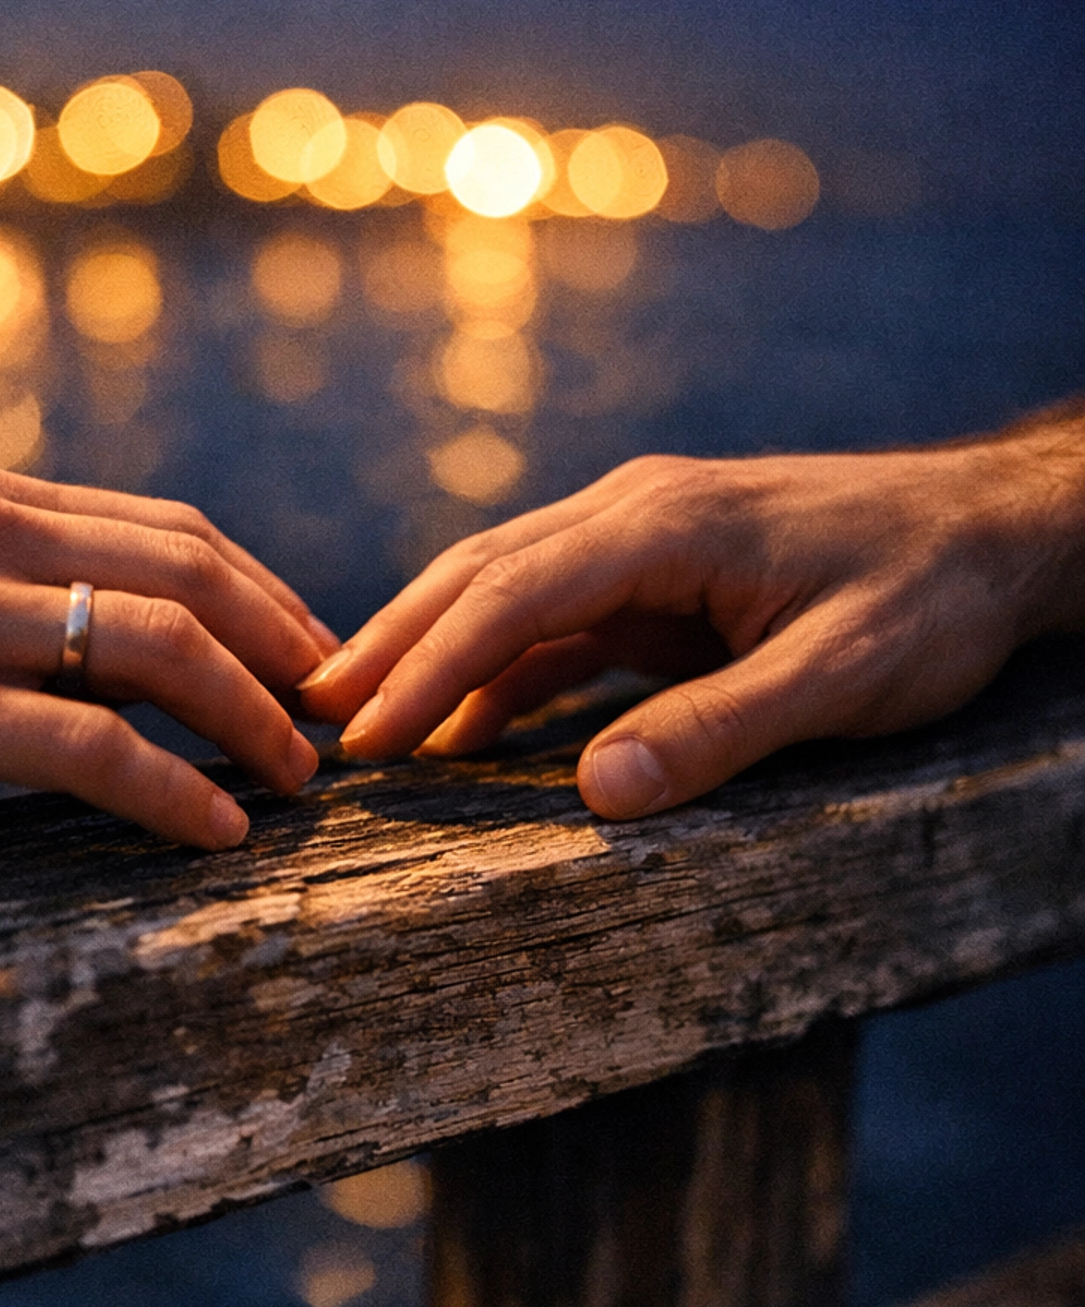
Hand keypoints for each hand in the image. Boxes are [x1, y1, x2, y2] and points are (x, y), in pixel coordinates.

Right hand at [0, 462, 336, 854]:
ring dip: (251, 718)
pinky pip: (84, 746)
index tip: (318, 660)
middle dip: (286, 652)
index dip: (267, 595)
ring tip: (298, 783)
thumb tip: (114, 665)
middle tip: (337, 725)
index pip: (172, 531)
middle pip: (190, 576)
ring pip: (156, 648)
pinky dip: (169, 791)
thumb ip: (3, 599)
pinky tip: (213, 834)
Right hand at [301, 425, 1084, 817]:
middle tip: (309, 717)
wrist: (996, 532)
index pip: (515, 593)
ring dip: (432, 652)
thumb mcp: (841, 675)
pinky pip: (558, 619)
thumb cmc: (930, 597)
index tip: (365, 738)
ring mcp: (647, 539)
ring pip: (508, 589)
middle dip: (393, 645)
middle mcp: (638, 514)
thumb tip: (597, 793)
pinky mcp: (664, 575)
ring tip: (359, 726)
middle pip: (484, 573)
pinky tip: (464, 729)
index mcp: (666, 524)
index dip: (429, 668)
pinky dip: (500, 669)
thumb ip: (721, 728)